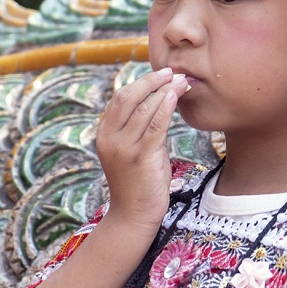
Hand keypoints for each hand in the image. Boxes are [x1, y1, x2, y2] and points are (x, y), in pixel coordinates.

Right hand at [96, 67, 186, 232]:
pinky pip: (154, 126)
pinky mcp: (140, 158)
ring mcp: (123, 148)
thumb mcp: (135, 150)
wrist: (133, 216)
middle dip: (150, 81)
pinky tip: (174, 97)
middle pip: (127, 97)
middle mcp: (110, 138)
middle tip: (171, 71)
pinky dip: (165, 108)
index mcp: (105, 134)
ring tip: (181, 81)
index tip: (160, 73)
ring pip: (143, 109)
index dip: (140, 82)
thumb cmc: (138, 182)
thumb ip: (142, 128)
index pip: (120, 99)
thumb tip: (162, 102)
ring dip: (164, 91)